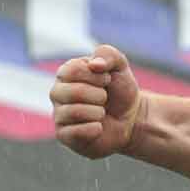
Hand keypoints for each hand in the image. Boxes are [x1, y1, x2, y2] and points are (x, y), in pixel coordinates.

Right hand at [51, 44, 145, 158]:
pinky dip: (95, 129)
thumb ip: (108, 55)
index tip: (107, 80)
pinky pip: (75, 132)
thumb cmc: (120, 90)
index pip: (73, 70)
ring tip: (102, 113)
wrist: (132, 119)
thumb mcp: (120, 66)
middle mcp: (58, 93)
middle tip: (105, 98)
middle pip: (73, 92)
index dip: (96, 76)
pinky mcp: (64, 135)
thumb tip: (94, 65)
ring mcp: (59, 115)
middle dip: (99, 95)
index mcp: (66, 73)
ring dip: (98, 112)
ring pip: (74, 112)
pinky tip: (99, 127)